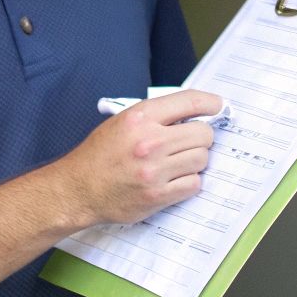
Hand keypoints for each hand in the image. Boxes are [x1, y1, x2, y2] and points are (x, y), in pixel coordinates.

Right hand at [58, 90, 222, 226]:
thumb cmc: (100, 155)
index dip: (210, 103)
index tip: (217, 106)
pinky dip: (189, 181)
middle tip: (191, 141)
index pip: (189, 101)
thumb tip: (193, 112)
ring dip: (195, 160)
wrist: (79, 190)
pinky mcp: (157, 196)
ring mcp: (155, 171)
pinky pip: (193, 184)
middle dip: (201, 136)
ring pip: (202, 159)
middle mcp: (150, 142)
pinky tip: (175, 178)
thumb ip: (156, 115)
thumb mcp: (123, 122)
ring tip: (178, 161)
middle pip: (203, 133)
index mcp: (140, 117)